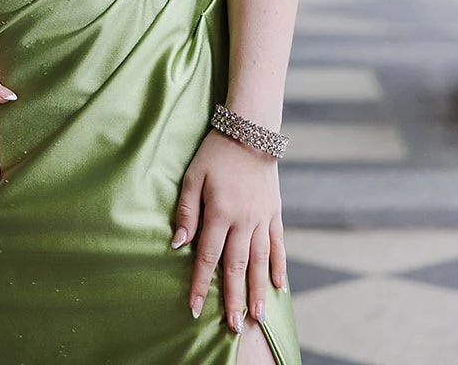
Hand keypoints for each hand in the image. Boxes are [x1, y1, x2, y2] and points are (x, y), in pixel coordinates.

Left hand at [175, 129, 286, 334]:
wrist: (251, 131)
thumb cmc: (215, 154)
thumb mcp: (192, 177)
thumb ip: (186, 212)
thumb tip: (178, 245)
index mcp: (220, 212)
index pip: (207, 257)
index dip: (201, 285)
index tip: (195, 308)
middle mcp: (243, 220)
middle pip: (237, 266)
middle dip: (234, 298)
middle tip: (233, 327)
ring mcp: (262, 218)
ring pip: (260, 260)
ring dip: (258, 290)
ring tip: (257, 316)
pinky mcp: (275, 212)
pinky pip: (278, 244)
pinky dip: (279, 266)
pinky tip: (278, 286)